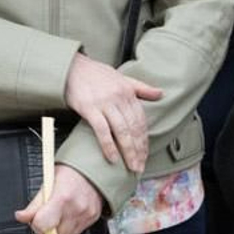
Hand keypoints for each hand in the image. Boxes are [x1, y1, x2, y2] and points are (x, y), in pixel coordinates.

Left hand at [15, 165, 103, 233]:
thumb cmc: (70, 173)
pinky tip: (61, 222)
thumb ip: (34, 204)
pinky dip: (65, 231)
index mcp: (62, 198)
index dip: (34, 226)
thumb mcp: (47, 183)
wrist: (93, 170)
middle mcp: (75, 209)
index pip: (43, 224)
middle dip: (43, 233)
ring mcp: (86, 216)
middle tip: (36, 227)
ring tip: (48, 224)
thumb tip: (21, 217)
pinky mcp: (92, 220)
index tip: (31, 224)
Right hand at [62, 53, 161, 171]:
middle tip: (140, 167)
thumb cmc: (95, 73)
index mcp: (128, 92)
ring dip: (128, 151)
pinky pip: (102, 130)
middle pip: (134, 128)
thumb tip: (161, 94)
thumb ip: (141, 88)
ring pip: (121, 131)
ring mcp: (104, 103)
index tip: (145, 155)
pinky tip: (112, 158)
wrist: (71, 67)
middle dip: (139, 150)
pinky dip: (108, 145)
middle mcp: (119, 97)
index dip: (144, 140)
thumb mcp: (122, 78)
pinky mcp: (89, 108)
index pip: (141, 120)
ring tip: (131, 166)